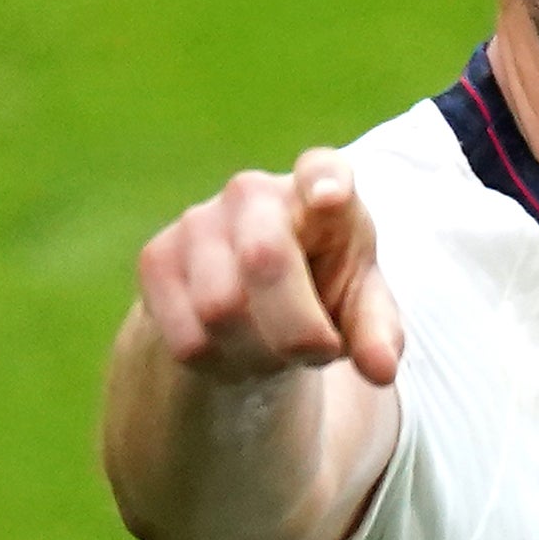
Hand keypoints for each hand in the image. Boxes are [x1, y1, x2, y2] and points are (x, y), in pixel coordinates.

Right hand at [136, 149, 402, 387]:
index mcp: (322, 188)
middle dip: (298, 329)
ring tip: (275, 348)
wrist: (253, 305)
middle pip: (265, 260)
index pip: (323, 169)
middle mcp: (254, 192)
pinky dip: (220, 363)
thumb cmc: (324, 293)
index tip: (331, 198)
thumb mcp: (361, 311)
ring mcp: (198, 220)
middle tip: (320, 352)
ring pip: (221, 311)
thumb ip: (377, 334)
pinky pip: (188, 337)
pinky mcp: (156, 258)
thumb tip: (381, 370)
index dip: (324, 180)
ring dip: (259, 353)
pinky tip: (235, 348)